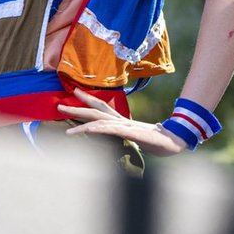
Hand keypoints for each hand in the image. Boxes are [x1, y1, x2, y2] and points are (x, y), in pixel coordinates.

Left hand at [59, 88, 189, 155]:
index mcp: (122, 121)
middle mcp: (121, 120)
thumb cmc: (158, 141)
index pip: (102, 106)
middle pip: (96, 110)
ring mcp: (125, 126)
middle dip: (77, 107)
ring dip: (81, 119)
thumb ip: (126, 135)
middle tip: (59, 105)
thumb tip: (116, 136)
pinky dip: (97, 129)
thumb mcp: (137, 138)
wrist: (174, 141)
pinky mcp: (130, 133)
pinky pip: (110, 130)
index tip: (75, 92)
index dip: (88, 99)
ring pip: (99, 120)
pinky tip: (86, 129)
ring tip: (65, 121)